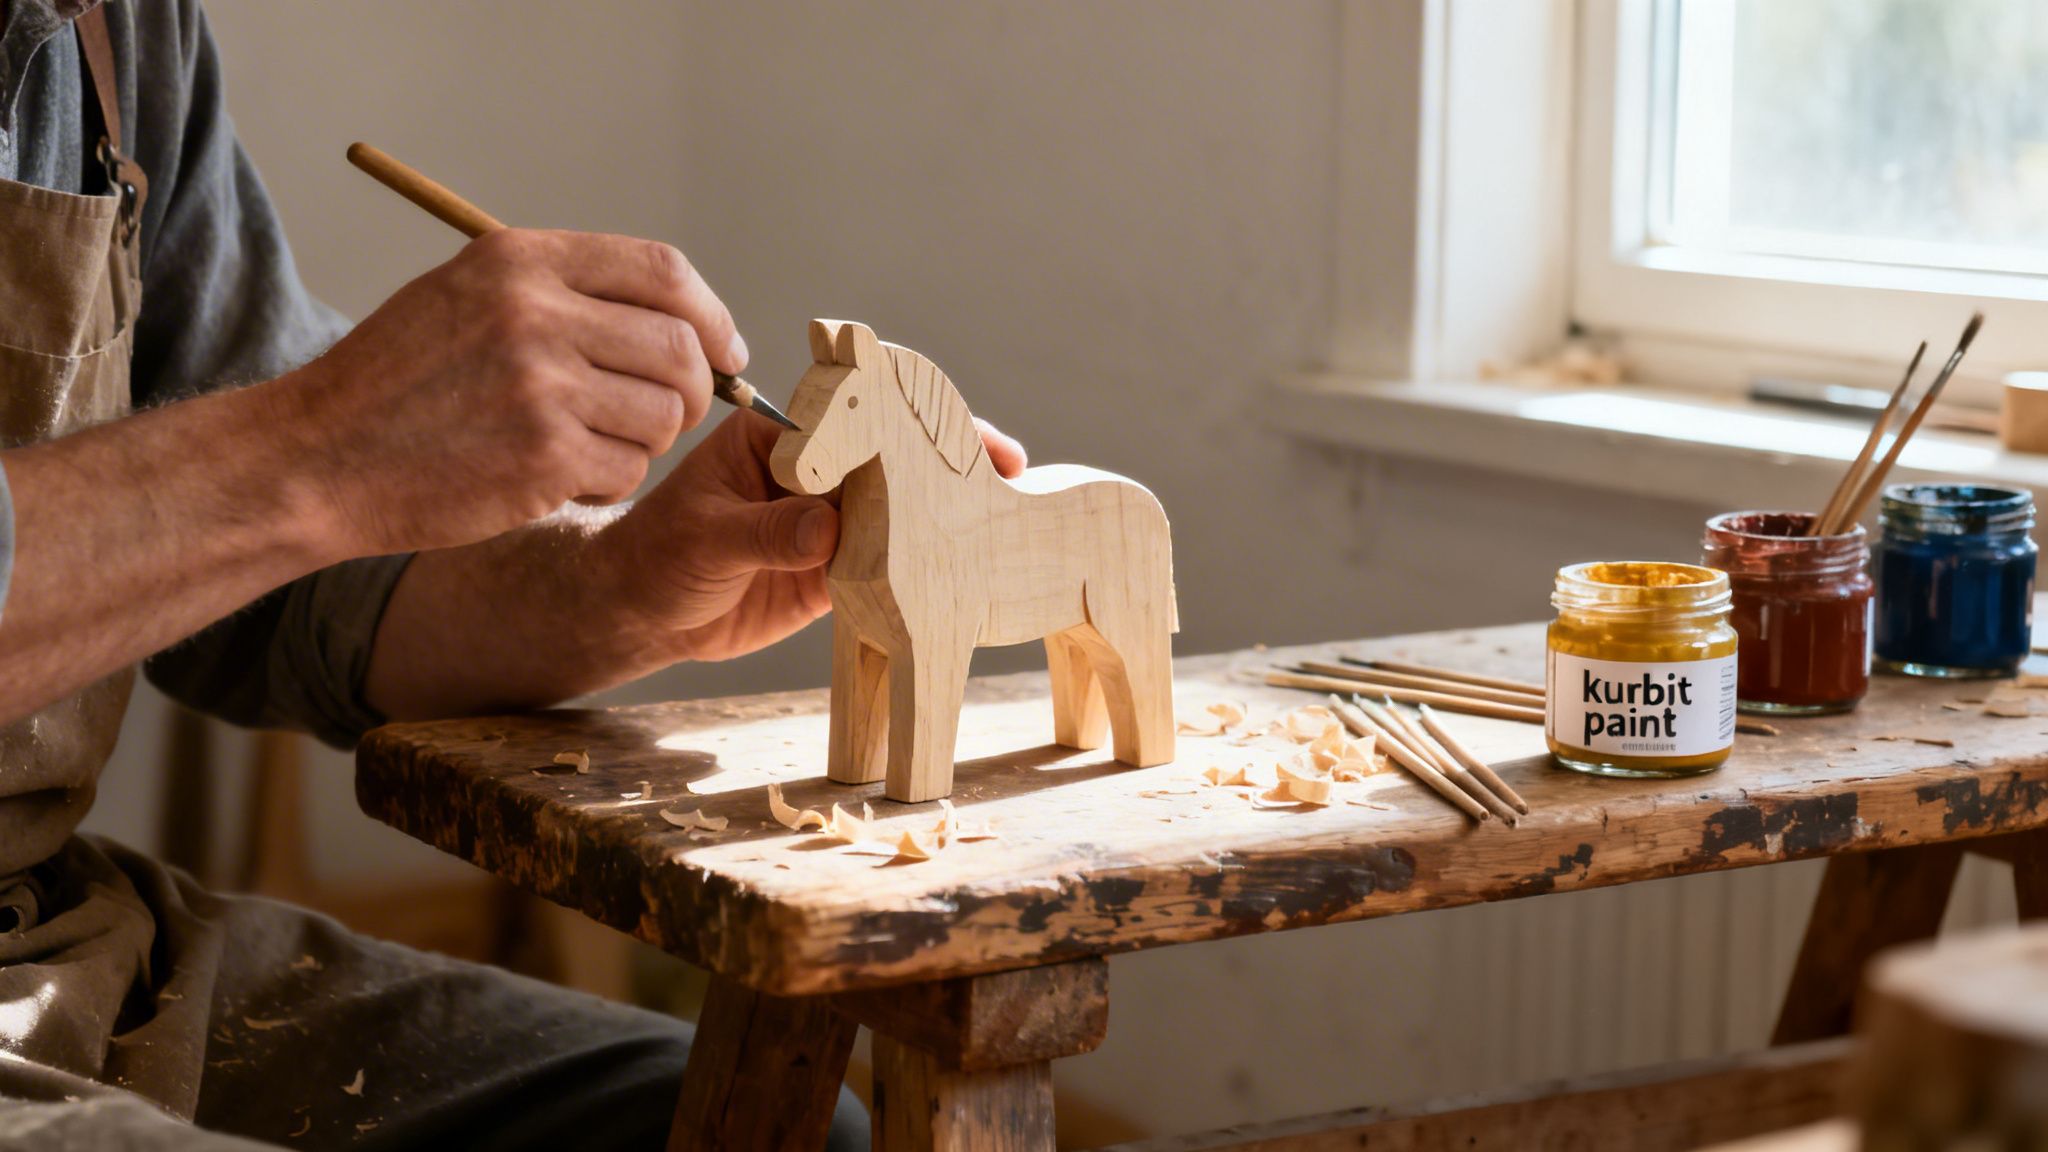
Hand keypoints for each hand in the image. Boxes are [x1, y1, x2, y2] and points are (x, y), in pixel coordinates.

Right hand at [276, 228, 743, 556]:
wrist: (318, 458)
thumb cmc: (398, 384)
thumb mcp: (467, 296)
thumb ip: (565, 294)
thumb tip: (683, 322)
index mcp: (521, 260)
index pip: (664, 271)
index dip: (711, 316)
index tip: (724, 351)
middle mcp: (535, 313)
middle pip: (681, 347)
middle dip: (695, 389)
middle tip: (669, 415)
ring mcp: (542, 386)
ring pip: (664, 415)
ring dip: (646, 441)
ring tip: (590, 445)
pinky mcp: (543, 457)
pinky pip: (628, 471)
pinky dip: (609, 484)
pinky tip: (558, 479)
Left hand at [607, 410, 1027, 663]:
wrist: (639, 613)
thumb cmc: (654, 553)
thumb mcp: (706, 538)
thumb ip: (767, 532)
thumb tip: (826, 531)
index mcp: (780, 440)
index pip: (853, 417)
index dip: (907, 420)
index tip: (947, 428)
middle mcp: (814, 474)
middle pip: (893, 459)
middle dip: (950, 460)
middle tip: (1007, 467)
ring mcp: (829, 522)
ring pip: (899, 511)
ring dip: (947, 515)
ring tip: (1001, 517)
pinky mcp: (835, 572)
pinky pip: (888, 566)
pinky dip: (923, 568)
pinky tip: (965, 569)